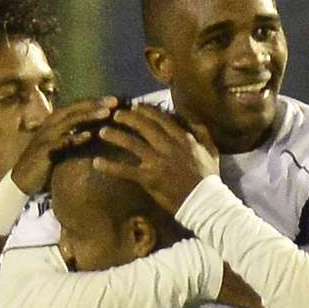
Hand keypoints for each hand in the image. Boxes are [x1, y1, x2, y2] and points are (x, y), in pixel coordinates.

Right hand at [12, 96, 117, 194]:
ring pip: (70, 121)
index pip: (77, 108)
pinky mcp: (44, 151)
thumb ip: (73, 137)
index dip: (95, 103)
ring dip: (88, 116)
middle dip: (95, 104)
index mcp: (55, 122)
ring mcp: (46, 136)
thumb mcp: (61, 147)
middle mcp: (51, 125)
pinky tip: (88, 136)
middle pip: (75, 109)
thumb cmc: (45, 163)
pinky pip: (61, 142)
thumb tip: (93, 131)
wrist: (22, 180)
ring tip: (105, 113)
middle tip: (114, 101)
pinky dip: (74, 138)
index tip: (115, 100)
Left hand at [93, 104, 219, 213]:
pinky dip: (109, 166)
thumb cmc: (209, 177)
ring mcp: (157, 161)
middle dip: (127, 118)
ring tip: (102, 132)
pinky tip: (97, 163)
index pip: (160, 118)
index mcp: (182, 138)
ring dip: (115, 135)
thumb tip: (191, 119)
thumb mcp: (211, 150)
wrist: (204, 201)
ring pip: (131, 143)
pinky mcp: (148, 178)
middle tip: (115, 115)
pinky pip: (125, 170)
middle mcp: (167, 145)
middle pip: (143, 126)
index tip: (136, 106)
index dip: (146, 111)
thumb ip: (201, 132)